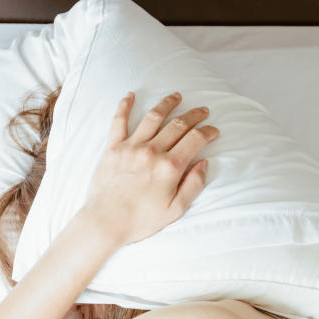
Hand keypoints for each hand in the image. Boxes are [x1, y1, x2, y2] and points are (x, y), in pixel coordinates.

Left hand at [82, 91, 217, 246]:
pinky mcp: (113, 148)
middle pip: (178, 125)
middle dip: (194, 115)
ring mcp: (131, 147)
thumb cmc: (140, 221)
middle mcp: (152, 152)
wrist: (105, 223)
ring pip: (153, 117)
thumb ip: (193, 185)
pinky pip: (119, 121)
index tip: (213, 130)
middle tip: (203, 110)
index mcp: (170, 167)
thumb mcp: (175, 210)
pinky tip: (130, 95)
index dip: (208, 132)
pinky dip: (124, 106)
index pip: (195, 140)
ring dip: (167, 104)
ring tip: (176, 96)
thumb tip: (204, 163)